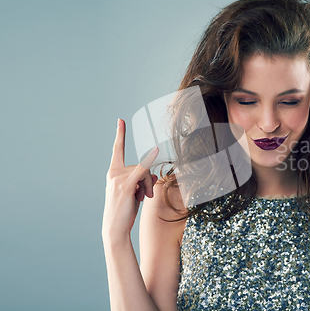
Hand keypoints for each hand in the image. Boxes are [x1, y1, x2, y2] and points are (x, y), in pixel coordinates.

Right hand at [102, 119, 158, 242]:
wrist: (115, 229)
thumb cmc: (124, 210)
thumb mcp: (134, 192)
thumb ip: (142, 180)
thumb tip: (155, 175)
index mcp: (113, 172)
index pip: (117, 150)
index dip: (120, 134)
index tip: (120, 120)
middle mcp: (114, 173)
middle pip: (142, 166)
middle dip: (148, 181)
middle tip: (144, 197)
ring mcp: (119, 179)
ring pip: (145, 172)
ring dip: (148, 187)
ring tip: (142, 199)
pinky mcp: (126, 185)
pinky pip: (142, 170)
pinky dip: (150, 160)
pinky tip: (156, 150)